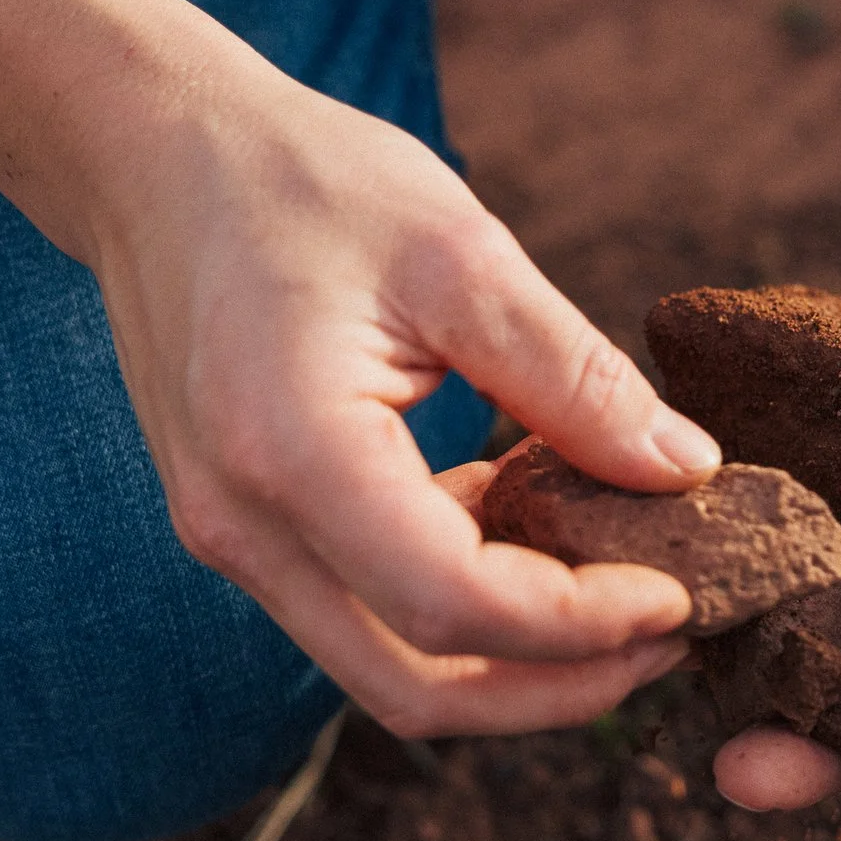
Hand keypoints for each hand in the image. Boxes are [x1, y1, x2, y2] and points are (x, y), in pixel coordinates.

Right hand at [82, 40, 727, 739]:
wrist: (154, 155)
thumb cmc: (301, 179)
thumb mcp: (460, 253)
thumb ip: (573, 374)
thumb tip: (686, 472)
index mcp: (291, 454)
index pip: (455, 606)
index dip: (583, 627)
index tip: (683, 594)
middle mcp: (244, 527)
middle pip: (418, 685)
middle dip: (559, 684)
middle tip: (673, 634)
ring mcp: (234, 540)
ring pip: (391, 670)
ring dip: (515, 659)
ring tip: (627, 594)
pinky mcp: (248, 530)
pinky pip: (366, 613)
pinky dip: (464, 608)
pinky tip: (539, 536)